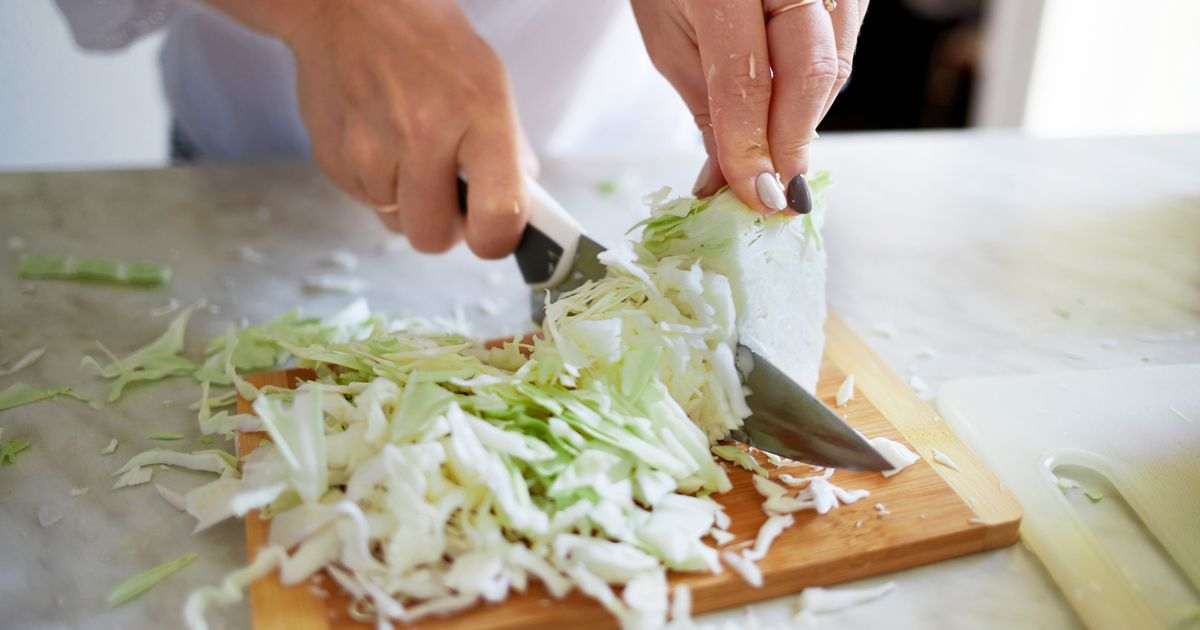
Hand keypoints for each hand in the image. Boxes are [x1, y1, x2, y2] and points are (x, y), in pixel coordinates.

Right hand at [210, 0, 532, 256]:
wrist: (347, 7)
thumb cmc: (429, 44)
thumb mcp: (490, 82)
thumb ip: (508, 150)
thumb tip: (521, 208)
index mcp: (479, 116)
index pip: (497, 218)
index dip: (496, 238)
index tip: (493, 230)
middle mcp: (423, 135)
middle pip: (433, 238)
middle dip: (443, 226)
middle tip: (447, 194)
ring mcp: (370, 149)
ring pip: (395, 222)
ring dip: (406, 201)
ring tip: (408, 153)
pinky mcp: (332, 158)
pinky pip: (363, 200)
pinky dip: (375, 183)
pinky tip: (378, 142)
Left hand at [631, 0, 866, 212]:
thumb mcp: (670, 39)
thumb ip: (708, 111)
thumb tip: (726, 186)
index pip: (748, 79)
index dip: (753, 148)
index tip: (755, 198)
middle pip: (813, 71)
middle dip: (794, 145)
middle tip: (779, 199)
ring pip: (836, 65)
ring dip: (807, 124)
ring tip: (778, 162)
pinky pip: (843, 49)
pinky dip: (817, 94)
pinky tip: (791, 117)